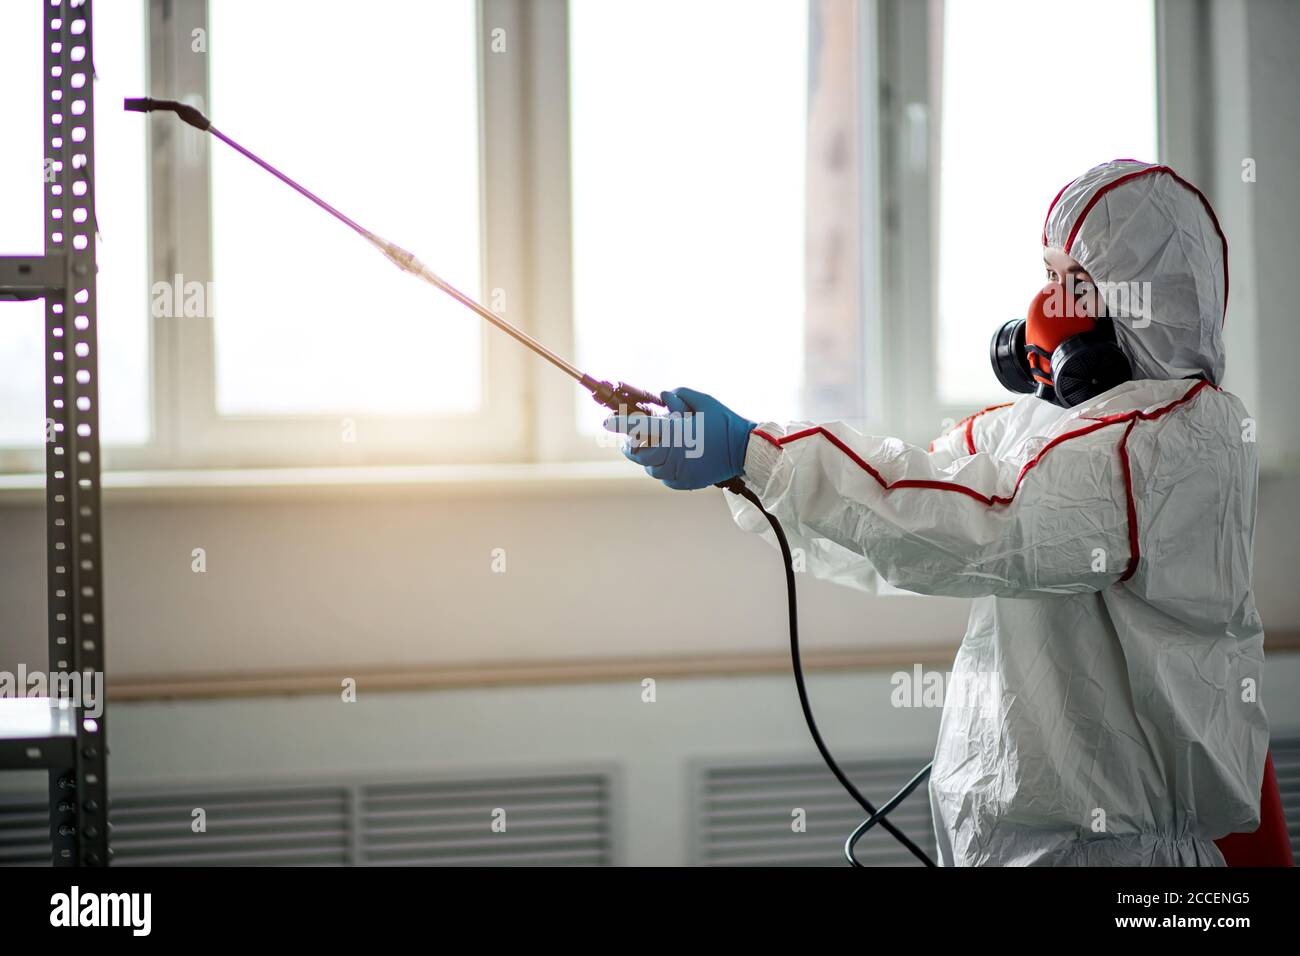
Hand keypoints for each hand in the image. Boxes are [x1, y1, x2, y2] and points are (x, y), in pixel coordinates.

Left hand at [603, 387, 756, 489]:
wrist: (745, 451)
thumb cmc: (723, 423)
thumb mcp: (703, 400)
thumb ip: (678, 395)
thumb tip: (662, 397)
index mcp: (676, 432)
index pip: (640, 427)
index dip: (620, 424)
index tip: (606, 422)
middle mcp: (673, 454)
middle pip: (638, 451)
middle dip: (632, 442)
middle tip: (634, 435)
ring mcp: (678, 471)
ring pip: (649, 466)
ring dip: (648, 455)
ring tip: (660, 444)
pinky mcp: (684, 482)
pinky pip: (662, 476)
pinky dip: (661, 467)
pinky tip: (672, 457)